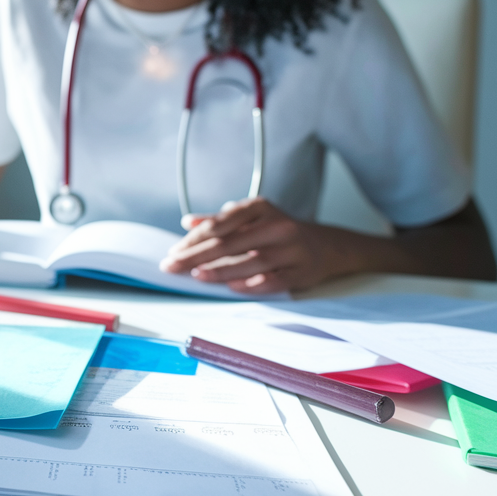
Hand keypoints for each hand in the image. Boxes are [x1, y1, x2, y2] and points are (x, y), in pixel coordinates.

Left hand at [159, 197, 351, 293]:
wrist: (324, 246)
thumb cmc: (275, 231)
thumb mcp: (250, 218)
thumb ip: (218, 220)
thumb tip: (187, 222)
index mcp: (260, 208)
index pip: (220, 224)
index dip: (194, 239)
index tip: (173, 252)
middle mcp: (278, 225)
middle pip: (230, 242)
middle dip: (196, 255)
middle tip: (172, 266)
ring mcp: (292, 249)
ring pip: (251, 261)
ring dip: (221, 270)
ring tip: (196, 276)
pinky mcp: (302, 271)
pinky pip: (274, 279)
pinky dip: (251, 284)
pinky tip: (231, 287)